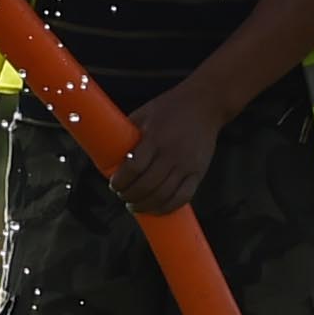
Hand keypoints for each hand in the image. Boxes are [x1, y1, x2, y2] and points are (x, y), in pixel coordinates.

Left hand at [112, 84, 228, 214]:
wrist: (205, 105)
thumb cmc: (170, 108)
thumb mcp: (143, 114)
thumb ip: (128, 133)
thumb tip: (108, 152)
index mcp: (155, 138)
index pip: (134, 167)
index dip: (120, 181)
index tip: (113, 185)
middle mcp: (171, 154)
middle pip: (147, 186)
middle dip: (129, 196)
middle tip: (122, 196)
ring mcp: (186, 165)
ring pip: (163, 195)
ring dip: (145, 206)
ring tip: (135, 206)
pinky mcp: (198, 172)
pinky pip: (183, 197)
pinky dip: (167, 208)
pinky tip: (156, 209)